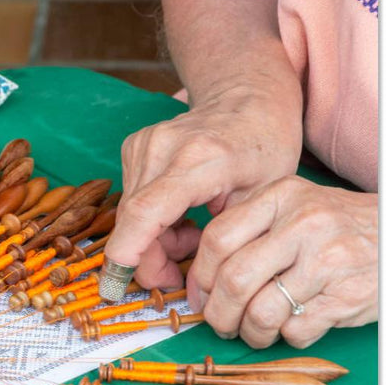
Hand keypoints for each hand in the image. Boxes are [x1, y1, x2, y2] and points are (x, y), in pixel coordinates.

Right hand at [107, 81, 302, 288]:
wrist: (249, 96)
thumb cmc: (265, 146)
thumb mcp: (262, 201)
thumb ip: (224, 244)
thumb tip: (193, 288)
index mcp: (200, 159)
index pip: (145, 212)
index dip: (127, 254)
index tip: (120, 287)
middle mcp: (162, 147)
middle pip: (133, 220)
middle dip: (148, 258)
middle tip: (178, 274)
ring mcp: (143, 144)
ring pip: (130, 215)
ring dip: (153, 240)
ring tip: (190, 236)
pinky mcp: (133, 146)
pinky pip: (132, 200)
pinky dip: (151, 220)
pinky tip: (180, 215)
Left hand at [187, 176, 377, 347]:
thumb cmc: (334, 227)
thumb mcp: (293, 208)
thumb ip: (248, 231)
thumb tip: (201, 280)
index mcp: (281, 196)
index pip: (218, 239)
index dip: (200, 276)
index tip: (200, 297)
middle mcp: (303, 223)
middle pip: (234, 279)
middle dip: (218, 314)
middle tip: (221, 324)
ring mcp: (328, 260)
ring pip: (261, 313)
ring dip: (250, 333)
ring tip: (255, 332)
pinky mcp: (347, 295)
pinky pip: (295, 330)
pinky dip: (287, 337)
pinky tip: (294, 327)